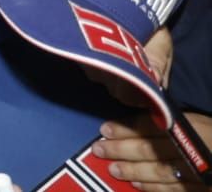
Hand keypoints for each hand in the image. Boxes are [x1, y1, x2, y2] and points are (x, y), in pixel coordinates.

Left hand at [91, 111, 210, 188]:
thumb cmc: (211, 133)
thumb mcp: (195, 120)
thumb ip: (168, 119)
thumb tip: (138, 115)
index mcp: (192, 126)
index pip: (154, 125)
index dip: (127, 128)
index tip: (104, 129)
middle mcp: (194, 149)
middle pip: (153, 148)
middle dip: (122, 149)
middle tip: (99, 149)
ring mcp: (199, 172)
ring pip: (161, 171)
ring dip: (134, 170)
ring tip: (113, 169)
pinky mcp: (202, 188)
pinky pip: (175, 190)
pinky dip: (154, 188)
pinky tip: (137, 185)